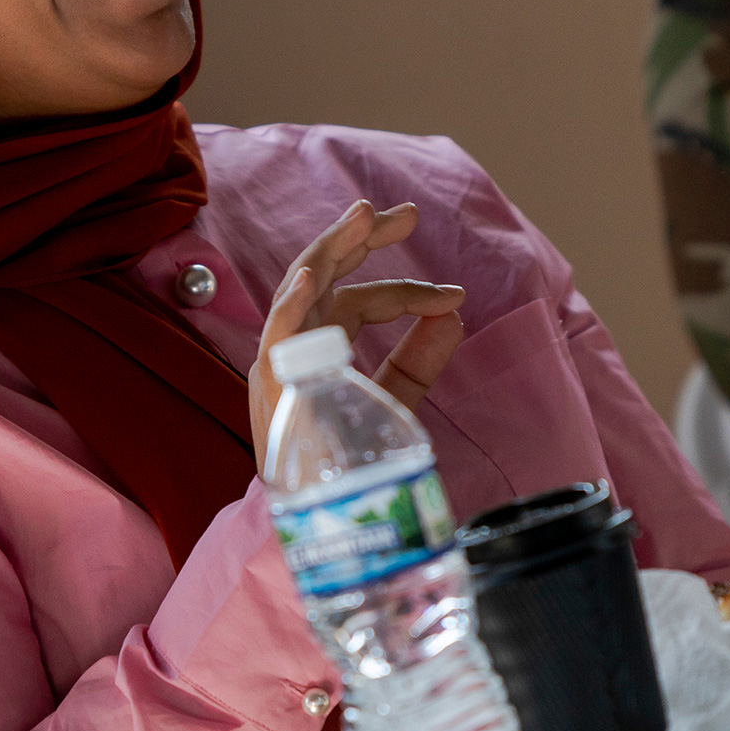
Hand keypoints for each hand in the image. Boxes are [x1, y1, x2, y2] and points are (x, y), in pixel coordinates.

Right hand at [249, 200, 464, 474]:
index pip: (361, 298)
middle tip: (404, 213)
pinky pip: (276, 338)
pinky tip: (308, 280)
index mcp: (321, 342)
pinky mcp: (272, 386)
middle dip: (361, 237)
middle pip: (324, 273)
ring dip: (329, 250)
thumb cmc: (348, 463)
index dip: (407, 290)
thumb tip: (457, 314)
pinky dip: (290, 307)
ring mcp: (280, 359)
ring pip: (299, 287)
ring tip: (361, 218)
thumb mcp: (393, 401)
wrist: (318, 517)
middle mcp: (297, 341)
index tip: (455, 293)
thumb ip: (418, 360)